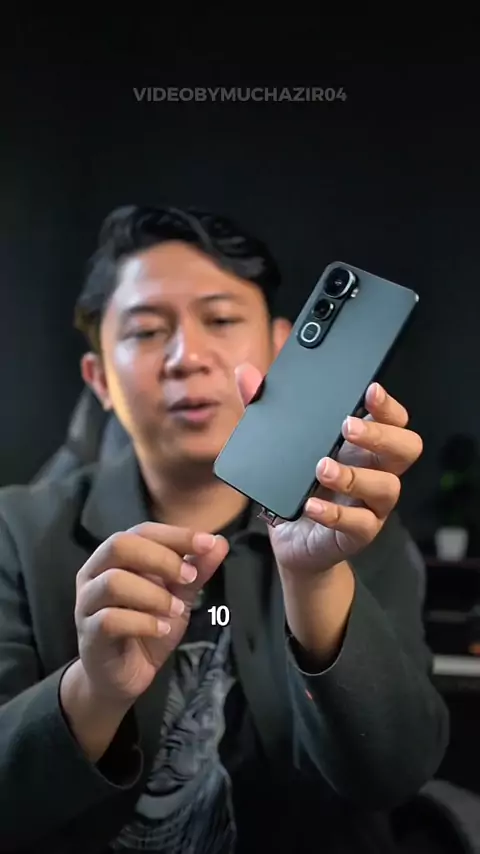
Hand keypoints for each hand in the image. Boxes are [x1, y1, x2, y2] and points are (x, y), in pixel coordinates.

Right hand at [74, 524, 228, 705]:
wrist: (122, 676)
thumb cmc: (146, 626)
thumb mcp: (177, 595)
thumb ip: (195, 570)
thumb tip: (219, 543)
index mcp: (115, 556)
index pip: (142, 530)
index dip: (175, 535)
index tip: (207, 543)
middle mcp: (94, 572)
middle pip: (120, 545)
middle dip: (161, 559)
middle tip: (188, 578)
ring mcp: (86, 603)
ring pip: (113, 582)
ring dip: (154, 595)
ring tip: (176, 610)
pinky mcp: (88, 634)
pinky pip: (110, 620)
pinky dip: (143, 623)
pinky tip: (161, 630)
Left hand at [236, 365, 421, 576]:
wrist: (291, 541)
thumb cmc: (294, 487)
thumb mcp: (276, 446)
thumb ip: (263, 408)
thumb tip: (246, 373)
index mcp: (363, 445)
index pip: (394, 419)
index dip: (388, 405)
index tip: (370, 389)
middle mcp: (376, 472)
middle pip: (406, 448)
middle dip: (381, 435)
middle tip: (348, 427)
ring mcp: (371, 505)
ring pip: (388, 487)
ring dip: (355, 475)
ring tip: (322, 468)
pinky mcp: (358, 533)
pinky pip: (359, 524)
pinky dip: (335, 514)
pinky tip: (310, 505)